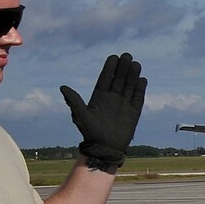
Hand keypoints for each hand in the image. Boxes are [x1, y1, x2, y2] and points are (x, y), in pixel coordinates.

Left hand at [61, 52, 146, 173]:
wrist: (105, 148)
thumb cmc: (91, 133)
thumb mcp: (80, 115)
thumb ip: (74, 101)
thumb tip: (62, 87)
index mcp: (99, 97)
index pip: (105, 78)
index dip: (109, 68)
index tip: (113, 57)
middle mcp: (112, 98)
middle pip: (119, 79)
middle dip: (123, 68)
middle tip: (126, 56)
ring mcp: (124, 104)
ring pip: (129, 86)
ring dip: (132, 75)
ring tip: (135, 64)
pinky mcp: (134, 111)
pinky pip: (138, 97)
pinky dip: (140, 89)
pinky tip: (142, 80)